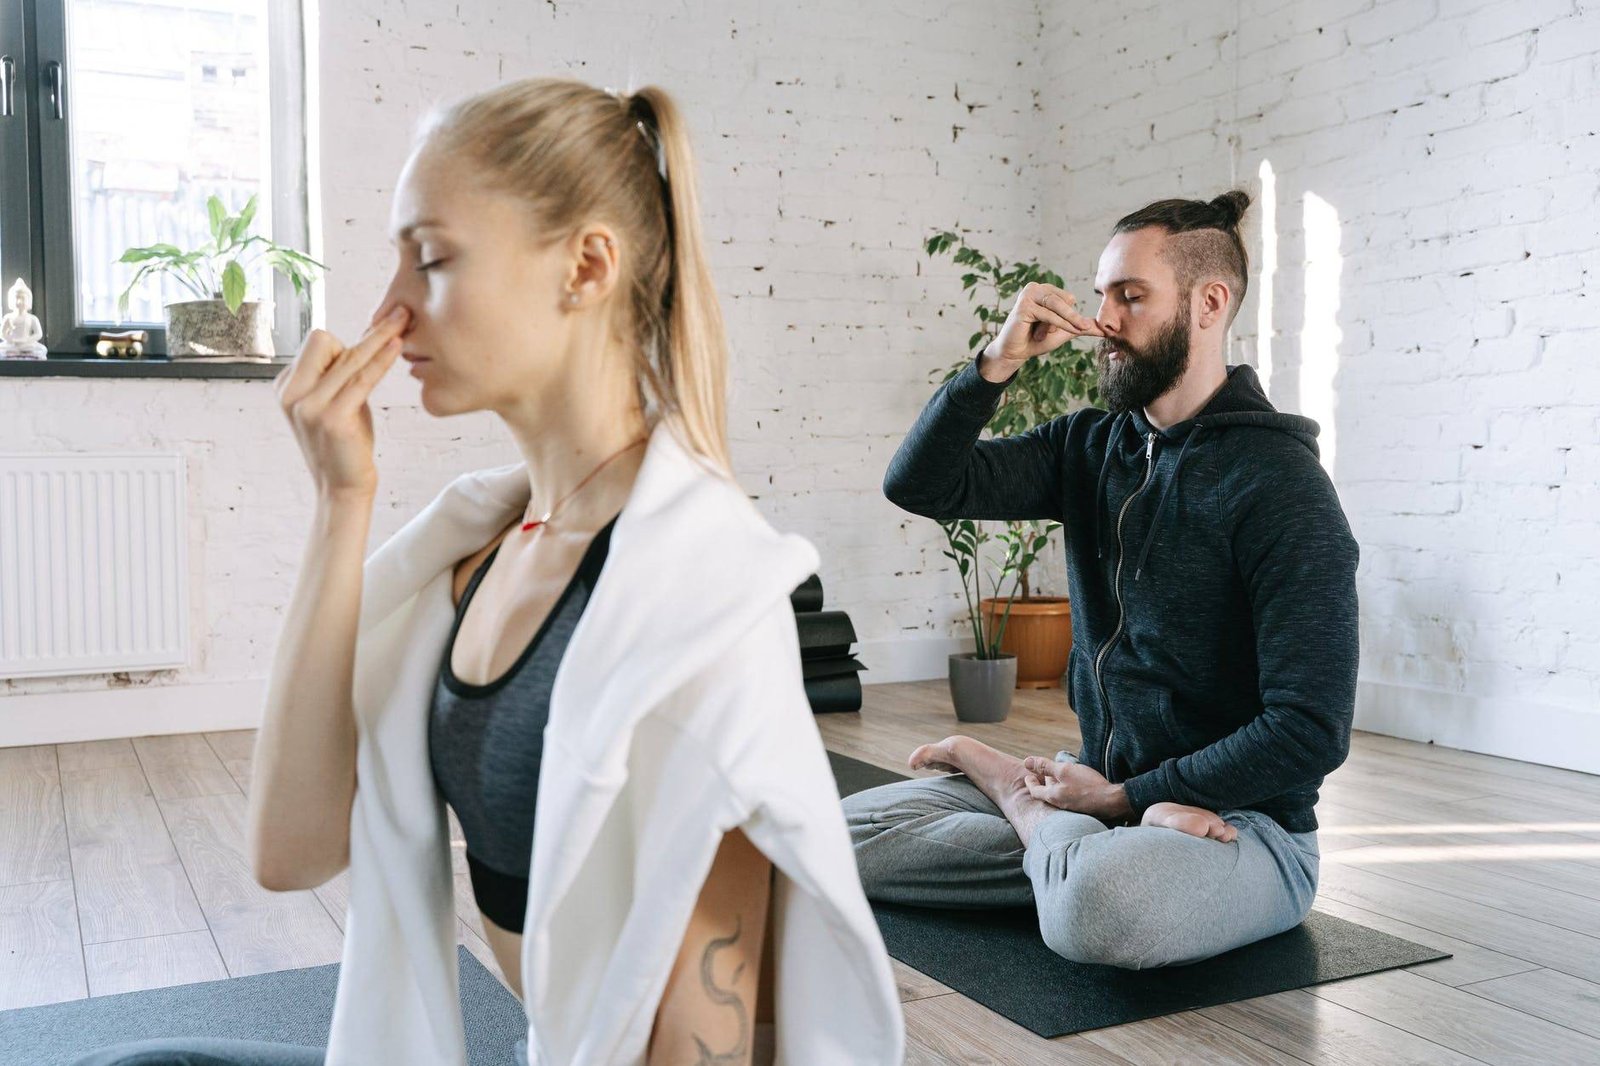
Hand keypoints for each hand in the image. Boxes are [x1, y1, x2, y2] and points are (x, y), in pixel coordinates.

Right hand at [275, 305, 410, 499]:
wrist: (343, 489)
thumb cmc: (346, 445)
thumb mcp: (337, 403)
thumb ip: (340, 376)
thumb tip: (367, 338)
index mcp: (286, 387)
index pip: (315, 344)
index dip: (344, 347)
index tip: (368, 353)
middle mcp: (291, 394)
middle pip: (324, 342)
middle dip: (361, 338)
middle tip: (399, 319)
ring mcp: (309, 407)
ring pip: (349, 358)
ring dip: (379, 337)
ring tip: (404, 318)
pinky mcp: (332, 418)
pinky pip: (362, 378)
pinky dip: (381, 360)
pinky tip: (398, 345)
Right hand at [980, 282, 1103, 380]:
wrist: (1016, 352)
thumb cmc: (1038, 340)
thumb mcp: (1065, 331)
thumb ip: (1082, 327)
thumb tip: (1105, 329)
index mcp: (1045, 290)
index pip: (1069, 298)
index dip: (1072, 315)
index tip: (1072, 329)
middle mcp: (1035, 287)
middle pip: (1065, 300)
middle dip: (1069, 319)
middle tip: (1073, 332)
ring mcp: (1027, 295)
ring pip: (1057, 306)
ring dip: (1065, 322)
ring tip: (1070, 332)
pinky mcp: (1023, 306)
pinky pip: (1048, 314)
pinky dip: (1056, 325)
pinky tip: (1051, 334)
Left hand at [1021, 755, 1127, 821]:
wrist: (1112, 801)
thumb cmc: (1087, 785)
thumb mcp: (1064, 771)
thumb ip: (1045, 766)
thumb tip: (1026, 762)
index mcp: (1053, 796)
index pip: (1035, 791)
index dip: (1030, 783)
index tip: (1027, 776)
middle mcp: (1060, 804)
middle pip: (1046, 793)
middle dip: (1042, 784)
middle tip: (1039, 776)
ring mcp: (1072, 807)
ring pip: (1058, 795)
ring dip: (1054, 786)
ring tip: (1055, 777)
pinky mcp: (1083, 806)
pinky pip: (1069, 797)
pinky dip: (1065, 789)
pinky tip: (1072, 783)